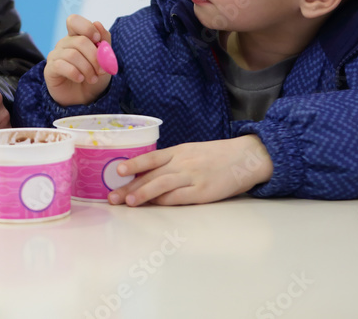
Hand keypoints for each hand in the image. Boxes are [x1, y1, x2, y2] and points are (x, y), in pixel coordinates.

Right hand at [44, 14, 112, 105]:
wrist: (85, 99)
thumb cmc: (94, 77)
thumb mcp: (105, 60)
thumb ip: (104, 42)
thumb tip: (97, 23)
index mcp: (77, 37)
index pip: (74, 21)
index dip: (86, 27)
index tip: (98, 40)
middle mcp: (64, 44)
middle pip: (80, 41)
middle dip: (94, 57)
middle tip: (101, 70)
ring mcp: (55, 55)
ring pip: (72, 54)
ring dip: (87, 68)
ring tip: (93, 78)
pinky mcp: (50, 69)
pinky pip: (61, 65)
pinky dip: (74, 73)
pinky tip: (80, 79)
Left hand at [107, 135, 273, 205]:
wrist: (245, 157)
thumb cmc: (216, 155)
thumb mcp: (191, 151)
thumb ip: (171, 161)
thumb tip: (146, 174)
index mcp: (179, 151)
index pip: (151, 158)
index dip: (133, 164)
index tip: (117, 171)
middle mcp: (183, 163)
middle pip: (152, 175)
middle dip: (130, 186)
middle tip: (113, 196)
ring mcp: (193, 177)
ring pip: (163, 185)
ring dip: (144, 194)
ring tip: (129, 202)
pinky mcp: (203, 192)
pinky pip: (180, 197)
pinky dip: (165, 201)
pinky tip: (154, 206)